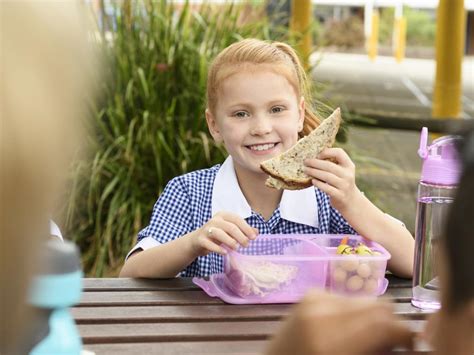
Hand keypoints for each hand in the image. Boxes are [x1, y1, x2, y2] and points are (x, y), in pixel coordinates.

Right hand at [190, 212, 257, 256]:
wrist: (196, 241)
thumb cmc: (217, 235)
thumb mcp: (229, 231)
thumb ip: (243, 230)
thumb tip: (256, 232)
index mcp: (223, 215)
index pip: (237, 219)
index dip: (246, 228)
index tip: (254, 237)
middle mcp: (214, 220)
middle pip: (230, 227)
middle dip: (240, 236)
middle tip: (247, 245)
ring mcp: (206, 229)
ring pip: (219, 233)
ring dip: (230, 241)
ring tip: (237, 248)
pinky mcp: (200, 239)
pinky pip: (210, 244)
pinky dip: (218, 249)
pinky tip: (225, 253)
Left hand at [265, 290, 413, 354]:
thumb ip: (376, 350)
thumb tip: (403, 341)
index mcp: (331, 338)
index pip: (385, 321)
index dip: (405, 332)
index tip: (409, 344)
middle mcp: (322, 310)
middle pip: (378, 304)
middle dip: (389, 322)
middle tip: (387, 343)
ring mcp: (313, 298)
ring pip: (364, 298)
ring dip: (370, 316)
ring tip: (363, 336)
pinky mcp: (310, 294)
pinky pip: (345, 297)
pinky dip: (352, 311)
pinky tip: (344, 327)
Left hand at [304, 148, 358, 211]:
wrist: (350, 200)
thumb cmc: (341, 182)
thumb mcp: (342, 171)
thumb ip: (333, 163)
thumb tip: (313, 156)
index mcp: (349, 165)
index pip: (339, 153)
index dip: (327, 152)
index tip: (317, 155)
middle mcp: (348, 175)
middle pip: (329, 165)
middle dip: (315, 163)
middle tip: (305, 162)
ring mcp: (344, 186)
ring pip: (327, 176)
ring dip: (314, 172)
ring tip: (306, 170)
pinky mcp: (340, 196)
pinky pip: (327, 188)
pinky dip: (318, 184)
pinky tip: (312, 181)